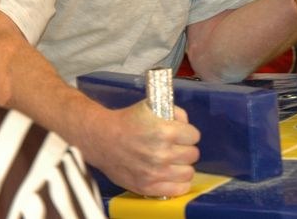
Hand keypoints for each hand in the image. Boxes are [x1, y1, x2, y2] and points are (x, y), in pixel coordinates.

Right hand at [82, 100, 200, 196]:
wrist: (102, 139)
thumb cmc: (127, 122)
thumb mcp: (152, 107)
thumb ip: (175, 113)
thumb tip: (187, 124)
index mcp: (165, 132)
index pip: (194, 136)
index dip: (188, 133)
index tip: (180, 134)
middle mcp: (162, 154)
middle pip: (193, 155)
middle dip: (185, 149)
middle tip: (175, 147)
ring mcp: (155, 172)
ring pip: (188, 173)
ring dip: (182, 166)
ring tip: (173, 161)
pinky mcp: (147, 186)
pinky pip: (178, 189)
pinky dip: (178, 183)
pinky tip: (171, 175)